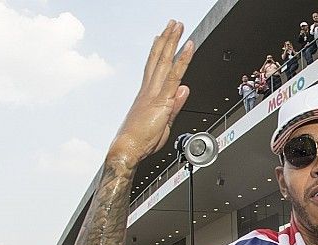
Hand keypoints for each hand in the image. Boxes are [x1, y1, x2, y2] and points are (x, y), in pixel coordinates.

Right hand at [107, 21, 193, 169]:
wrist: (128, 148)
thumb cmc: (141, 141)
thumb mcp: (164, 122)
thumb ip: (175, 105)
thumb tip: (184, 90)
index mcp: (148, 94)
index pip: (154, 66)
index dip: (158, 50)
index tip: (161, 37)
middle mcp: (150, 89)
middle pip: (159, 58)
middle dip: (167, 39)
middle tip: (173, 24)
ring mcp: (155, 92)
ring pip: (165, 60)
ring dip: (172, 41)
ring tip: (178, 26)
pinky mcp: (162, 98)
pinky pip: (175, 75)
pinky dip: (183, 60)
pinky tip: (189, 47)